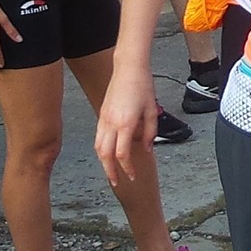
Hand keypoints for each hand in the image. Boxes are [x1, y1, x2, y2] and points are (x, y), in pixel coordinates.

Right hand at [94, 64, 161, 183]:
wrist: (128, 68)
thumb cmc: (143, 86)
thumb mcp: (152, 110)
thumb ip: (150, 132)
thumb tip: (147, 149)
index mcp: (126, 123)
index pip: (122, 154)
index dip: (126, 168)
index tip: (132, 175)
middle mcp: (111, 123)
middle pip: (105, 155)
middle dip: (110, 171)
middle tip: (116, 182)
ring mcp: (104, 118)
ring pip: (98, 146)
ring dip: (103, 162)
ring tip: (110, 171)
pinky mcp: (101, 114)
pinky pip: (98, 137)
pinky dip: (101, 149)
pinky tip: (107, 154)